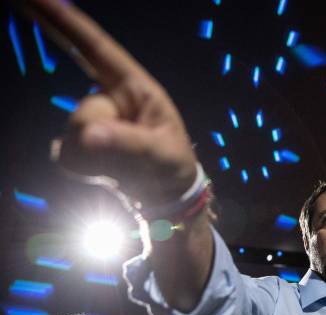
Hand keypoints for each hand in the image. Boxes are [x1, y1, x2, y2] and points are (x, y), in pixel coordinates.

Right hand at [18, 0, 197, 206]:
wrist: (165, 194)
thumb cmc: (173, 164)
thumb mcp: (163, 154)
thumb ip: (130, 144)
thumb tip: (89, 136)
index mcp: (134, 88)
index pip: (95, 48)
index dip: (64, 21)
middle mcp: (108, 99)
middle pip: (83, 115)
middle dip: (103, 144)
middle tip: (134, 162)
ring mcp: (91, 122)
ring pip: (72, 140)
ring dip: (96, 162)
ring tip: (127, 169)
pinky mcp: (77, 145)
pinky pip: (64, 156)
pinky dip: (83, 171)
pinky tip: (106, 174)